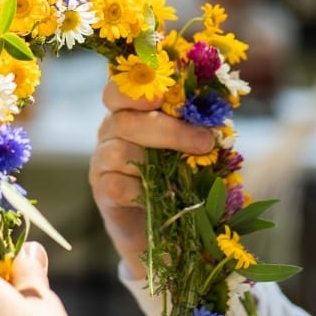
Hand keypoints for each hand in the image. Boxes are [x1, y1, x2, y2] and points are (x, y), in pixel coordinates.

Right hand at [89, 83, 215, 278]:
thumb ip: (194, 125)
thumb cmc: (180, 176)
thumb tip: (213, 114)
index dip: (137, 88)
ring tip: (187, 173)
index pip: (120, 90)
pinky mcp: (102, 192)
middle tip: (204, 141)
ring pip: (119, 151)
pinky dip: (142, 190)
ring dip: (158, 160)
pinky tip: (163, 195)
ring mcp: (102, 162)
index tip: (164, 94)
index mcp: (129, 111)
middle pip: (126, 120)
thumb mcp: (190, 146)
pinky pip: (117, 185)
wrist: (167, 228)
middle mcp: (110, 132)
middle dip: (169, 130)